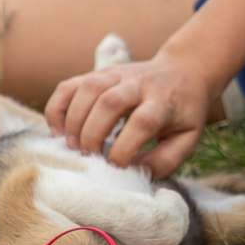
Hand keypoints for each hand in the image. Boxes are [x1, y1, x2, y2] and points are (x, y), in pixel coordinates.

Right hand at [44, 54, 212, 176]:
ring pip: (87, 89)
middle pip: (110, 102)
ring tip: (74, 147)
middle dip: (94, 134)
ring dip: (74, 121)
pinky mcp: (97, 73)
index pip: (143, 121)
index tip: (117, 165)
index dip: (126, 146)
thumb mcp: (187, 138)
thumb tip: (135, 172)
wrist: (183, 71)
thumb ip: (165, 159)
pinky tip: (59, 132)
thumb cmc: (183, 113)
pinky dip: (57, 108)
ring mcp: (115, 74)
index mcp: (164, 101)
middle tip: (90, 157)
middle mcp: (138, 83)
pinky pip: (68, 86)